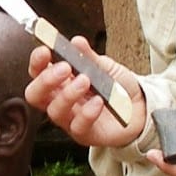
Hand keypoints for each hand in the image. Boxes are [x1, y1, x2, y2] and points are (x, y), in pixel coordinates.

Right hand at [25, 37, 145, 149]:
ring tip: (86, 81)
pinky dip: (87, 113)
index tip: (45, 50)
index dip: (37, 62)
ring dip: (68, 94)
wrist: (139, 107)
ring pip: (54, 111)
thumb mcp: (105, 66)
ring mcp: (70, 119)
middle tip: (64, 68)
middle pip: (35, 95)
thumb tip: (76, 41)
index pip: (37, 72)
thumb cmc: (117, 87)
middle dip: (45, 80)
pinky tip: (98, 101)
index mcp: (60, 81)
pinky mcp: (85, 133)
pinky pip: (78, 126)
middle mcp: (59, 100)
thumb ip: (89, 56)